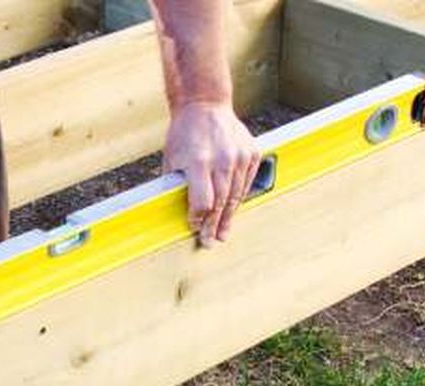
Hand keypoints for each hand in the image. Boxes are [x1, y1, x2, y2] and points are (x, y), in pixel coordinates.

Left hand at [162, 101, 260, 246]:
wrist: (205, 105)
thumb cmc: (184, 133)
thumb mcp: (172, 159)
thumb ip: (175, 185)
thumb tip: (176, 212)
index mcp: (199, 162)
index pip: (203, 202)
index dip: (198, 218)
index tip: (194, 227)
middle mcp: (222, 160)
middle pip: (221, 203)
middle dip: (214, 225)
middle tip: (210, 242)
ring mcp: (240, 156)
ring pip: (236, 195)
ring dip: (229, 217)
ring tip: (223, 233)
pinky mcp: (252, 153)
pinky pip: (246, 182)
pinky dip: (239, 197)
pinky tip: (232, 210)